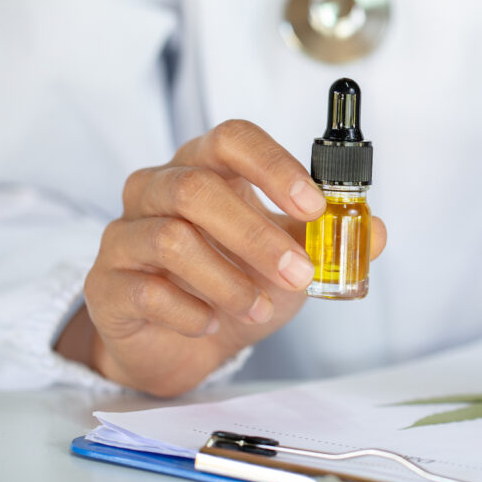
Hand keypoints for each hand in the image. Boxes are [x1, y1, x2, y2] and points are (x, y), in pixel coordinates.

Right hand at [60, 120, 385, 395]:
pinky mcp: (106, 284)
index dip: (273, 166)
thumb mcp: (291, 261)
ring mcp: (125, 234)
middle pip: (197, 189)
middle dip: (257, 235)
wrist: (182, 342)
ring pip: (170, 238)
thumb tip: (375, 231)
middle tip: (299, 275)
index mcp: (206, 168)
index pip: (233, 138)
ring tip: (260, 310)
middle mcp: (158, 189)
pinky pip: (146, 290)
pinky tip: (212, 323)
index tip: (313, 206)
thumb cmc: (236, 283)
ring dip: (229, 280)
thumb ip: (330, 243)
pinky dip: (191, 311)